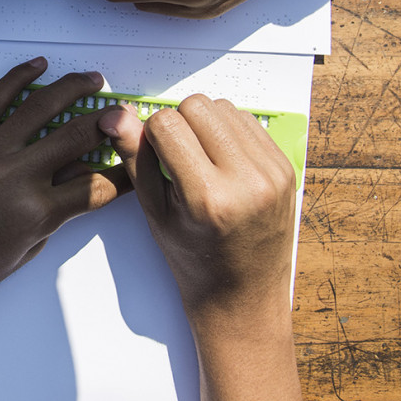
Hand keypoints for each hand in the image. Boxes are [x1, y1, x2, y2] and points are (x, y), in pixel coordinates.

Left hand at [0, 59, 126, 400]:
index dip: (125, 172)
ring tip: (93, 78)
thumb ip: (56, 213)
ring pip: (41, 107)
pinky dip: (18, 77)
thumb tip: (79, 179)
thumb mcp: (27, 250)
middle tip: (125, 112)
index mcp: (38, 214)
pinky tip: (38, 66)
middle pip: (78, 136)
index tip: (137, 160)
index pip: (99, 185)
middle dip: (109, 121)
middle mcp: (16, 178)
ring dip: (73, 87)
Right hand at [99, 95, 301, 400]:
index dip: (152, 134)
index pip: (167, 123)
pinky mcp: (285, 167)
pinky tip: (221, 161)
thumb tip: (115, 116)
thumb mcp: (155, 212)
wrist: (244, 295)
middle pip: (197, 105)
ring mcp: (272, 173)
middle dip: (179, 123)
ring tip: (200, 159)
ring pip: (223, 106)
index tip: (156, 157)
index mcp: (207, 197)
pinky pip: (248, 121)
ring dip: (204, 124)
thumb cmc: (193, 258)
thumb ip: (135, 158)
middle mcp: (246, 181)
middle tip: (178, 156)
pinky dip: (228, 132)